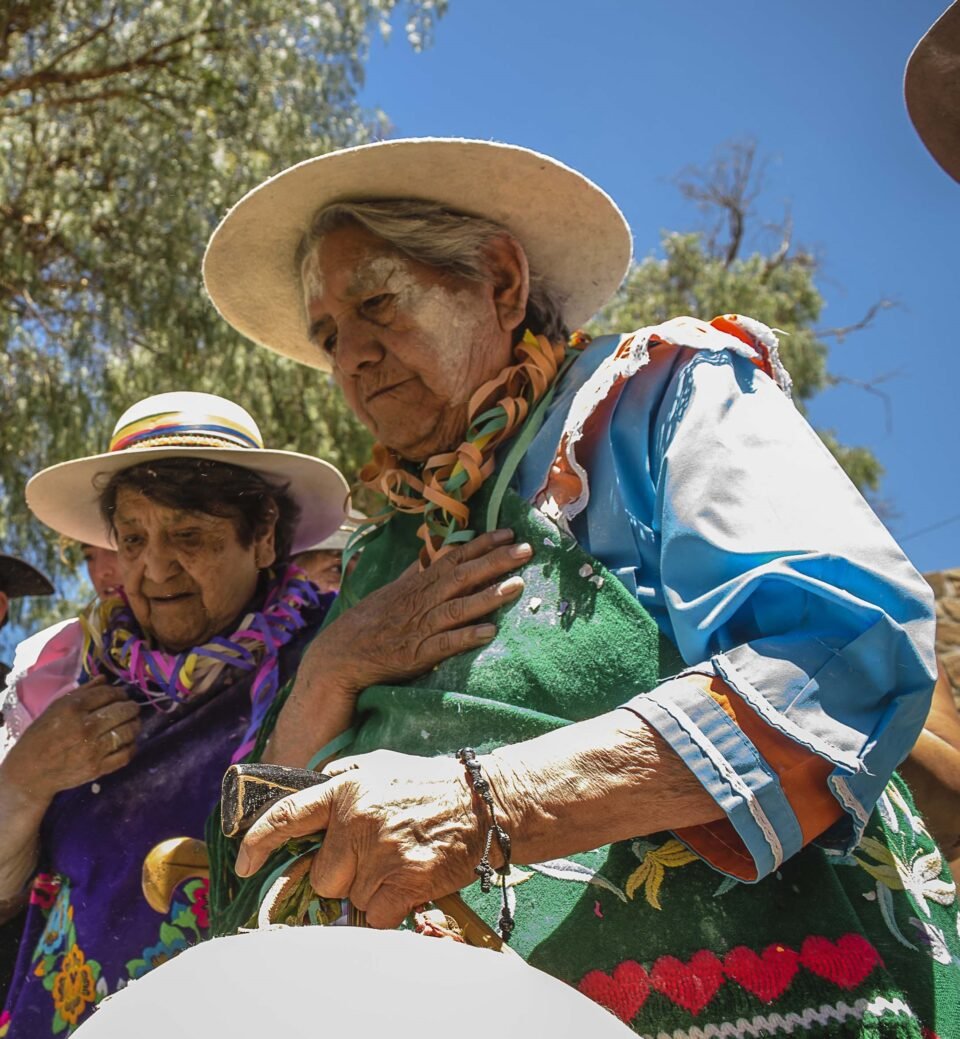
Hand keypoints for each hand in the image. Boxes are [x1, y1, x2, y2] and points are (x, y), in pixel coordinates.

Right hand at [1, 678, 140, 805]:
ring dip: (135, 724)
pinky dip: (132, 746)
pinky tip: (128, 742)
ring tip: (133, 723)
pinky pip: (126, 755)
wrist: (29, 773)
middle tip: (132, 708)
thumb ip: (82, 692)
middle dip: (132, 707)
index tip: (123, 695)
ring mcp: (93, 749)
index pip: (108, 694)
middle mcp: (85, 727)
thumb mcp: (55, 708)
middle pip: (123, 711)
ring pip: (128, 731)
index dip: (120, 693)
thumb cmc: (40, 736)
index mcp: (73, 709)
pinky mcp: (97, 768)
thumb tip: (106, 679)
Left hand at [235, 749, 489, 927]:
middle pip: (322, 875)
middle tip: (374, 857)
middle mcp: (357, 818)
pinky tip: (409, 881)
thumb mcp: (380, 766)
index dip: (259, 842)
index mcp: (346, 788)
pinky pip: (375, 915)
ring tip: (398, 862)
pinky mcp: (405, 879)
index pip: (288, 816)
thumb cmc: (429, 785)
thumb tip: (307, 794)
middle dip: (342, 875)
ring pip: (351, 897)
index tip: (244, 864)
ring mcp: (381, 850)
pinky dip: (389, 908)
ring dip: (369, 890)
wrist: (483, 802)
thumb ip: (342, 778)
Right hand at [295, 529, 531, 702]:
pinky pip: (446, 643)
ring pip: (459, 607)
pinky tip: (489, 632)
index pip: (455, 557)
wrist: (340, 655)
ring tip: (517, 586)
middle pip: (463, 576)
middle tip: (526, 550)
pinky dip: (467, 636)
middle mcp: (422, 600)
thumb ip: (412, 575)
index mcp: (417, 584)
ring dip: (489, 596)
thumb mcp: (389, 592)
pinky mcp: (419, 653)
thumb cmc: (367, 623)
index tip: (509, 533)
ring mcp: (421, 626)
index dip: (483, 545)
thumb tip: (424, 557)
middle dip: (496, 561)